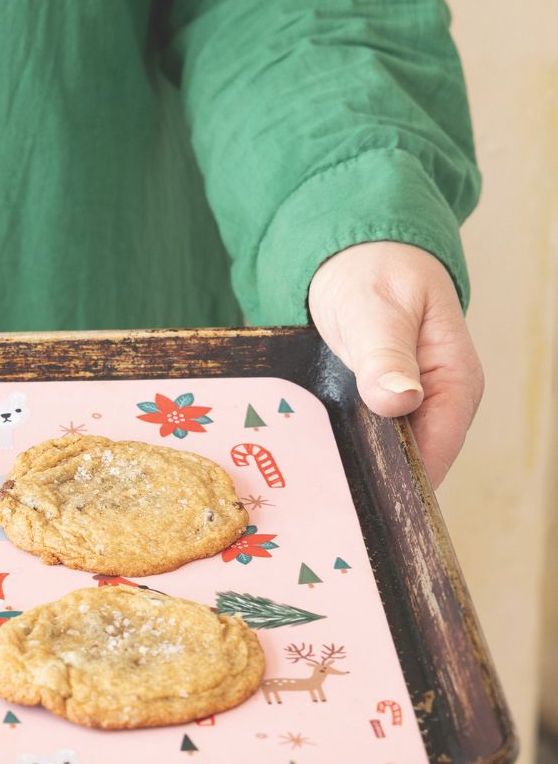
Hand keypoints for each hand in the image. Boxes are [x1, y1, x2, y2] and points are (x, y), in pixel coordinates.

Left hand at [308, 240, 482, 487]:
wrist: (355, 257)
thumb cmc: (374, 274)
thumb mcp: (376, 309)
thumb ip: (386, 355)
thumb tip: (400, 400)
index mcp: (455, 382)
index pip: (436, 453)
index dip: (401, 483)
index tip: (360, 503)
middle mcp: (438, 403)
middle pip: (409, 464)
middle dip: (371, 484)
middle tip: (322, 506)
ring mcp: (408, 409)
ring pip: (384, 458)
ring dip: (352, 471)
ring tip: (310, 495)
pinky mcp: (379, 410)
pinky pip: (364, 442)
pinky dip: (341, 452)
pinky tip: (309, 468)